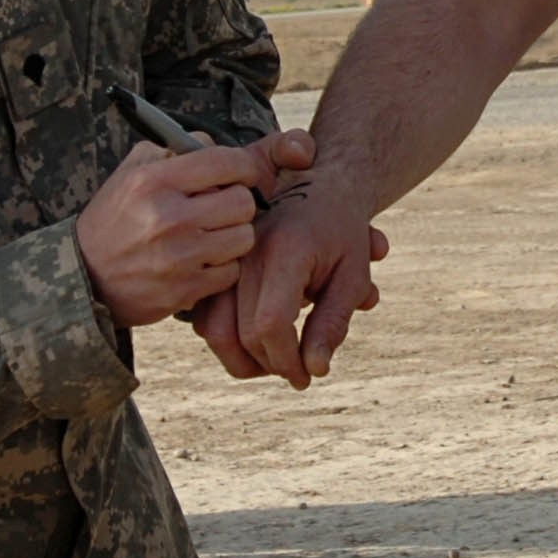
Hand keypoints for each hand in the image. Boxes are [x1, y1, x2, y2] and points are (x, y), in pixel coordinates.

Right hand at [77, 130, 311, 327]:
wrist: (85, 278)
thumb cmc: (113, 220)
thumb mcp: (129, 174)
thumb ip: (170, 150)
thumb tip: (210, 144)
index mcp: (153, 182)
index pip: (225, 162)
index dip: (243, 166)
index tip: (242, 174)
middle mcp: (167, 218)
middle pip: (243, 202)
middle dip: (238, 202)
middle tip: (223, 208)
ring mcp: (178, 257)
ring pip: (243, 238)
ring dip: (233, 236)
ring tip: (213, 235)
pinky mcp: (185, 289)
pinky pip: (231, 271)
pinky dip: (222, 267)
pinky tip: (202, 261)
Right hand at [194, 168, 386, 387]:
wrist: (317, 182)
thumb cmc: (341, 232)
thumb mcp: (352, 274)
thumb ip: (334, 323)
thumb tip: (315, 370)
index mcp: (284, 250)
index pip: (270, 324)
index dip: (286, 360)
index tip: (307, 375)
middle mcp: (246, 253)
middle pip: (240, 333)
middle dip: (270, 366)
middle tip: (298, 374)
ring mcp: (225, 258)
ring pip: (213, 328)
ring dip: (242, 359)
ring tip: (276, 361)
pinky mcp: (214, 264)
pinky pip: (205, 315)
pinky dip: (225, 339)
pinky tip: (256, 340)